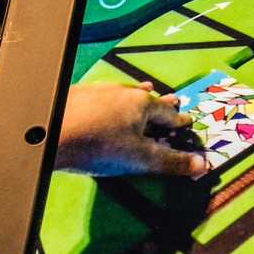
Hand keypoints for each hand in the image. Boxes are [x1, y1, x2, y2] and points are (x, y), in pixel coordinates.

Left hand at [55, 82, 206, 178]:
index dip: (178, 121)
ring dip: (136, 94)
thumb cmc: (99, 146)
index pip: (167, 114)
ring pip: (124, 91)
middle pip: (147, 98)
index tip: (188, 120)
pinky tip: (105, 97)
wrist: (50, 133)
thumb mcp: (139, 159)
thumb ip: (171, 162)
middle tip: (173, 101)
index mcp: (142, 105)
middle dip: (160, 103)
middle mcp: (122, 92)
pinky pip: (103, 93)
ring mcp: (98, 90)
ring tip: (144, 89)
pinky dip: (112, 96)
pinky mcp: (77, 93)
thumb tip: (204, 164)